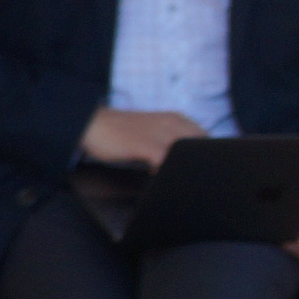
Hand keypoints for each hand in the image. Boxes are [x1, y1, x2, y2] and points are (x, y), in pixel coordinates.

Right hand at [79, 107, 204, 169]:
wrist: (92, 123)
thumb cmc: (119, 131)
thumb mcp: (152, 130)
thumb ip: (170, 140)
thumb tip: (184, 159)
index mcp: (177, 119)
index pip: (206, 139)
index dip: (204, 155)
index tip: (196, 167)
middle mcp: (173, 124)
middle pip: (201, 147)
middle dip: (197, 163)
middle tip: (188, 176)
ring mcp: (161, 134)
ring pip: (187, 155)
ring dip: (183, 169)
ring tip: (174, 178)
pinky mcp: (146, 146)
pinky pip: (166, 163)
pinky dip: (166, 173)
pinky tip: (156, 176)